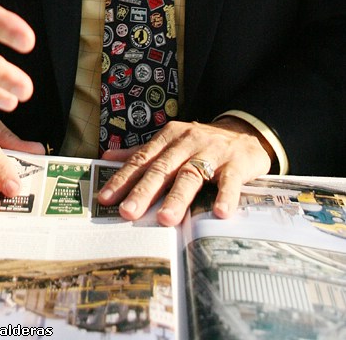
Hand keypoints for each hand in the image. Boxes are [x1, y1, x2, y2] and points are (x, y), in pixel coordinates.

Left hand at [96, 118, 273, 224]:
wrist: (245, 132)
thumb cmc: (201, 143)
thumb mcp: (171, 142)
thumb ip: (142, 152)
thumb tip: (107, 158)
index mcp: (168, 138)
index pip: (142, 160)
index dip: (123, 179)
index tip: (106, 198)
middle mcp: (187, 143)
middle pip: (162, 169)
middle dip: (144, 191)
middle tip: (128, 213)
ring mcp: (212, 152)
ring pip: (192, 175)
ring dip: (178, 197)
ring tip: (165, 219)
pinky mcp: (236, 164)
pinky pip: (230, 181)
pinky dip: (225, 196)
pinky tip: (219, 212)